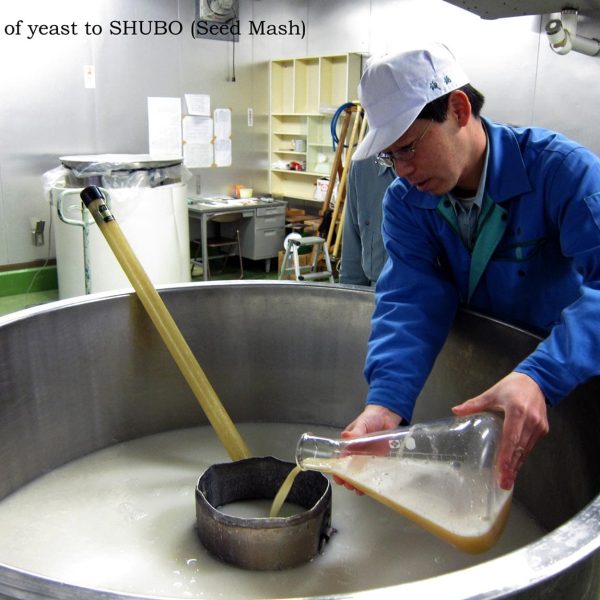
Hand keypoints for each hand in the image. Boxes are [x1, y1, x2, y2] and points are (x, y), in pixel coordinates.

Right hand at [334, 405, 401, 493]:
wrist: (387, 417)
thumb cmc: (370, 418)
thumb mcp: (362, 423)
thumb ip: (356, 431)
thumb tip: (346, 435)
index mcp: (349, 445)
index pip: (341, 460)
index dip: (338, 469)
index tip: (337, 477)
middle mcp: (357, 454)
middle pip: (350, 470)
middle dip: (348, 479)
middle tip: (349, 486)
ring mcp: (368, 458)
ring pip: (361, 474)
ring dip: (359, 483)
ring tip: (359, 490)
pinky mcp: (379, 460)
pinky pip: (374, 472)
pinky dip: (373, 480)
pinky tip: (372, 487)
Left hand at [452, 372, 548, 490]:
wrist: (537, 381)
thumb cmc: (512, 386)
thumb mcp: (492, 393)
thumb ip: (475, 404)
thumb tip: (456, 411)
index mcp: (517, 411)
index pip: (511, 438)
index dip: (506, 456)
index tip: (501, 471)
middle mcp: (530, 421)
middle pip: (519, 448)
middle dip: (511, 468)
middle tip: (503, 483)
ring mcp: (538, 426)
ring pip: (526, 450)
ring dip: (517, 465)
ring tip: (508, 480)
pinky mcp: (542, 429)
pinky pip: (530, 446)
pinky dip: (522, 457)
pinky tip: (515, 467)